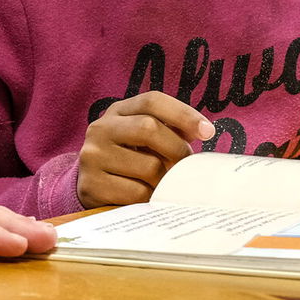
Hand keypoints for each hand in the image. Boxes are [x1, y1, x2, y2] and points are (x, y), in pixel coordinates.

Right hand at [77, 92, 214, 207]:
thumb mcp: (144, 139)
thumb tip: (202, 130)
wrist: (91, 188)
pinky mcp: (91, 184)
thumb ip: (170, 130)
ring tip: (162, 184)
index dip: (183, 114)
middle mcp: (101, 128)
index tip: (208, 132)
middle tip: (185, 166)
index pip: (152, 101)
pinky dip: (149, 198)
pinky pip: (137, 193)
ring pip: (148, 166)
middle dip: (177, 149)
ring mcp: (93, 156)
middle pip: (149, 128)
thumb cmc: (129, 160)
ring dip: (165, 180)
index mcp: (117, 112)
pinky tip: (146, 197)